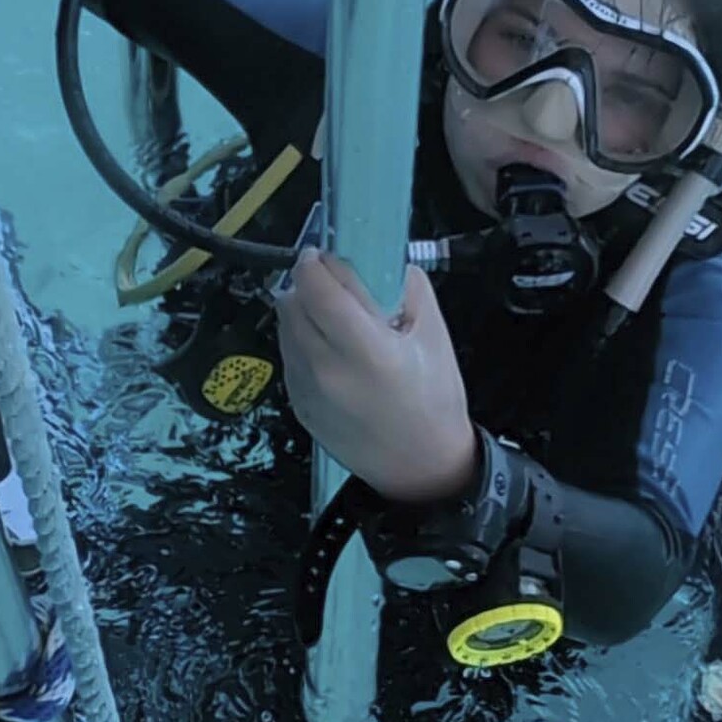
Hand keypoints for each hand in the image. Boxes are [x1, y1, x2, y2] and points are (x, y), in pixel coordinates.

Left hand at [276, 248, 478, 504]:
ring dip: (303, 311)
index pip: (317, 288)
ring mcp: (306, 389)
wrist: (419, 469)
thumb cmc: (435, 400)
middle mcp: (327, 369)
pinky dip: (303, 342)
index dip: (316, 262)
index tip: (324, 253)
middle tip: (334, 284)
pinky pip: (289, 355)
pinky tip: (333, 353)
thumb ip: (408, 288)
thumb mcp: (435, 336)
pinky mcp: (296, 404)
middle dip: (309, 284)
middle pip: (292, 302)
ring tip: (335, 320)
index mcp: (367, 351)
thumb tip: (381, 256)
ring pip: (285, 326)